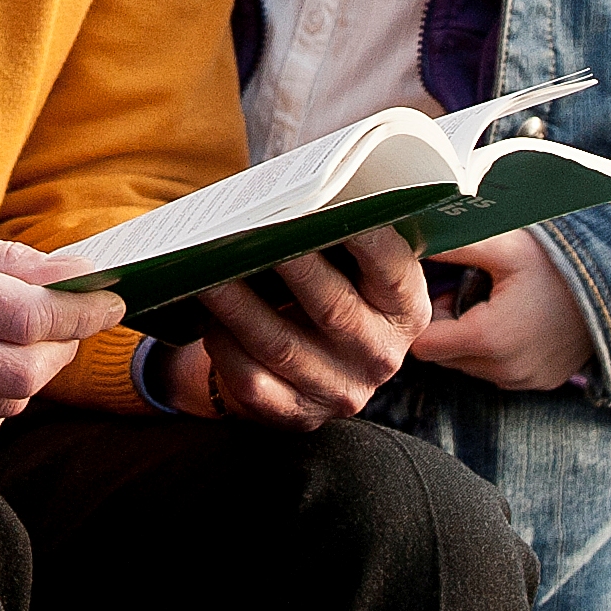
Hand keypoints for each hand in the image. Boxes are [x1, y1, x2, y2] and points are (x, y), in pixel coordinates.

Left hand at [168, 225, 430, 427]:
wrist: (311, 367)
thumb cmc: (326, 291)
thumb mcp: (350, 270)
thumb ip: (339, 238)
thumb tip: (297, 195)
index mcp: (403, 311)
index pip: (393, 272)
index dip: (366, 239)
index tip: (330, 204)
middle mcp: (379, 355)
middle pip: (333, 308)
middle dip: (292, 267)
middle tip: (256, 232)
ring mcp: (339, 391)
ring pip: (282, 346)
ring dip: (239, 306)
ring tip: (206, 270)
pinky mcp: (298, 415)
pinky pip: (254, 383)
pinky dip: (226, 348)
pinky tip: (206, 319)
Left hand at [408, 231, 591, 390]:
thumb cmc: (557, 262)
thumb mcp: (501, 245)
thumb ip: (452, 246)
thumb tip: (407, 240)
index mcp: (487, 340)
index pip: (424, 345)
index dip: (426, 316)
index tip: (443, 290)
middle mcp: (503, 371)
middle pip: (445, 357)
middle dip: (448, 326)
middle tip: (470, 290)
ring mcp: (524, 381)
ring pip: (470, 366)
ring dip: (471, 339)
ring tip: (495, 302)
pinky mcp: (542, 383)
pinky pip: (499, 372)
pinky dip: (496, 351)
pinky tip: (514, 319)